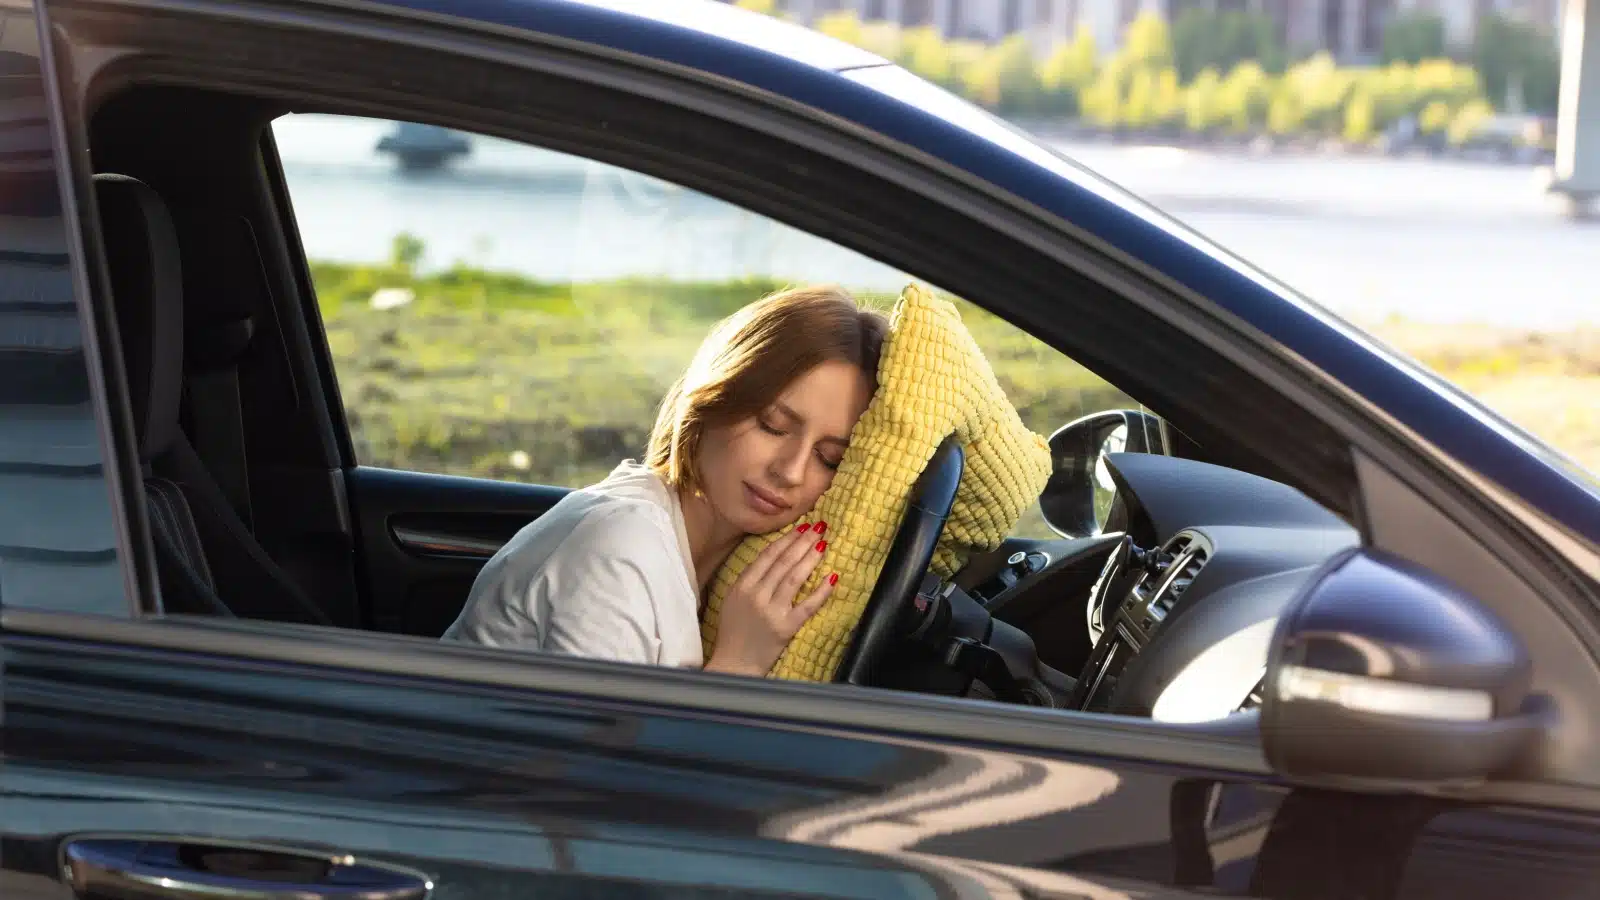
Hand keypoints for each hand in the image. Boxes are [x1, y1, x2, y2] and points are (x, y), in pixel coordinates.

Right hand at [704, 522, 836, 676]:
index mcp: (742, 586)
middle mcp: (757, 595)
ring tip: (823, 544)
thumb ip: (749, 580)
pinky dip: (821, 591)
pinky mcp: (786, 628)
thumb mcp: (732, 600)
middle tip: (818, 528)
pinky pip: (808, 606)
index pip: (768, 556)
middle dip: (802, 542)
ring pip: (795, 578)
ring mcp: (772, 611)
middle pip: (783, 562)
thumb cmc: (733, 633)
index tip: (800, 527)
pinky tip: (833, 577)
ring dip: (810, 558)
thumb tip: (773, 558)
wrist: (734, 664)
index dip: (786, 539)